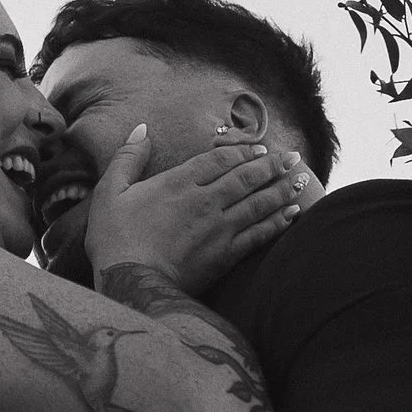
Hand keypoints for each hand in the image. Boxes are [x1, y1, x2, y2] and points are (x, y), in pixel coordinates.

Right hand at [81, 124, 311, 294]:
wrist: (130, 282)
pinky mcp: (225, 254)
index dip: (242, 151)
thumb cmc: (115, 239)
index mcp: (178, 182)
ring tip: (301, 180)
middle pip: (246, 177)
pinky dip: (277, 222)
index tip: (259, 147)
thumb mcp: (111, 191)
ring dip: (282, 189)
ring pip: (258, 203)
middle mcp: (204, 200)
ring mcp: (218, 228)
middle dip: (272, 165)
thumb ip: (128, 157)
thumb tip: (142, 128)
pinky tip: (291, 214)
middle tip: (292, 157)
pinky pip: (258, 234)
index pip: (218, 159)